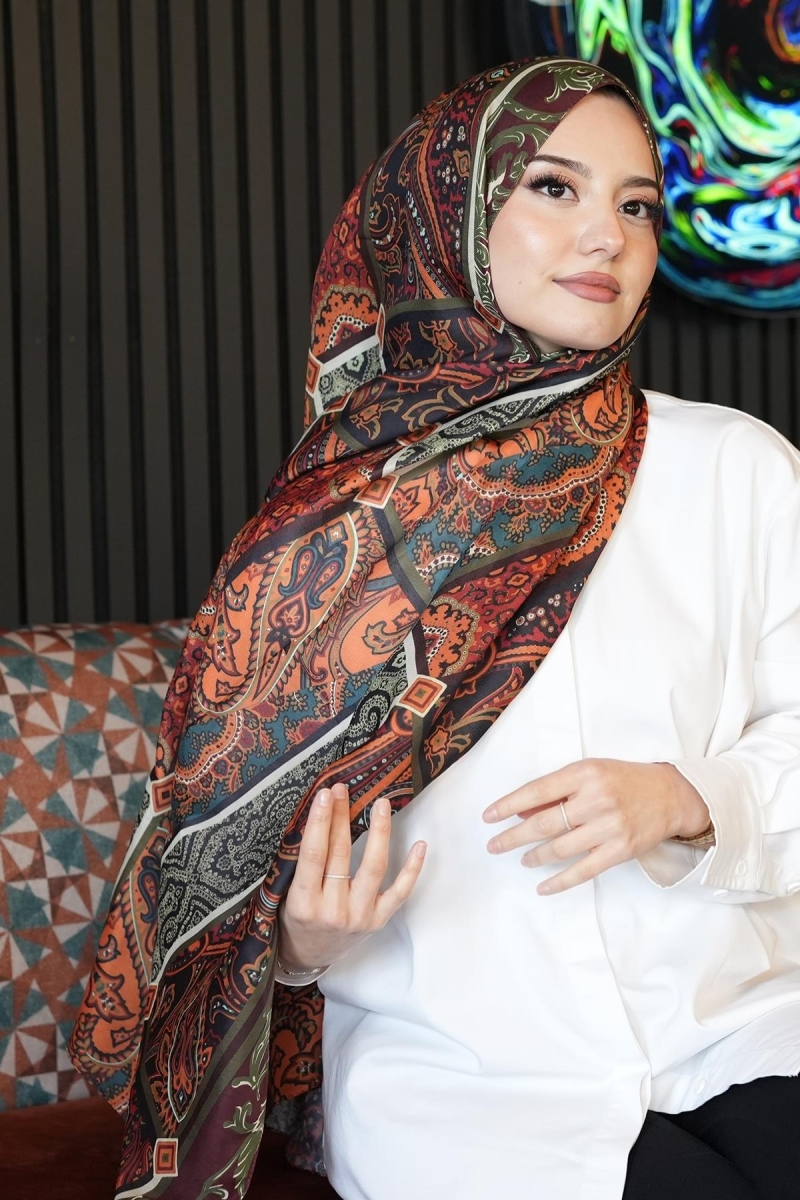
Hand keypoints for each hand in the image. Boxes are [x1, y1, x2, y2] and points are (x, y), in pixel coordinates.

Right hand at [278, 782, 426, 971]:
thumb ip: (300, 863)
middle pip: (341, 854)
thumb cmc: (295, 920)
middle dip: (340, 817)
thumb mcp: (286, 894)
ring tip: (381, 804)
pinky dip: (412, 869)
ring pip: (373, 867)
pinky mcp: (378, 920)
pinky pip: (399, 892)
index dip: (320, 822)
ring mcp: (359, 916)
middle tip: (342, 789)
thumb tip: (319, 814)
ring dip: (379, 832)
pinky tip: (419, 844)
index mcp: (303, 903)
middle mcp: (333, 911)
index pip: (313, 855)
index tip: (324, 794)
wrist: (309, 956)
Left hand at [482, 759, 709, 895]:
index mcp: (584, 773)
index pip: (537, 790)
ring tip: (520, 859)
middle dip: (513, 836)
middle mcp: (596, 799)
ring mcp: (609, 826)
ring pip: (560, 848)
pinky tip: (542, 886)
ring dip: (534, 856)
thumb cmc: (622, 780)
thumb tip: (520, 812)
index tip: (488, 817)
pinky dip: (560, 881)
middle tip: (493, 846)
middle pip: (544, 823)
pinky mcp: (621, 850)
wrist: (669, 794)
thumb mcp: (588, 773)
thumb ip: (557, 791)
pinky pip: (583, 870)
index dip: (508, 805)